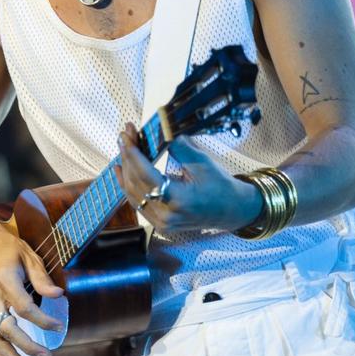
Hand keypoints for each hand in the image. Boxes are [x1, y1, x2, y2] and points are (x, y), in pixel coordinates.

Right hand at [0, 221, 63, 355]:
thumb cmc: (7, 249)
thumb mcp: (28, 255)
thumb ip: (41, 278)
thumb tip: (59, 296)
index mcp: (3, 278)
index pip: (23, 307)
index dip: (42, 320)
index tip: (59, 326)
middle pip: (5, 327)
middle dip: (26, 345)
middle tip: (46, 355)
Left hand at [115, 122, 262, 232]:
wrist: (232, 210)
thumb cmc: (220, 186)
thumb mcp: (202, 162)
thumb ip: (177, 147)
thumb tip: (158, 131)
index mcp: (178, 201)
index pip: (145, 175)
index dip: (133, 154)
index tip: (125, 136)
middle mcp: (166, 216)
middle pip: (136, 183)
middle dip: (128, 156)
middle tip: (125, 135)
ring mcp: (162, 223)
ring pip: (133, 193)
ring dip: (126, 168)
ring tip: (124, 146)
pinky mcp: (160, 224)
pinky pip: (137, 202)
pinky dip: (128, 184)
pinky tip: (122, 168)